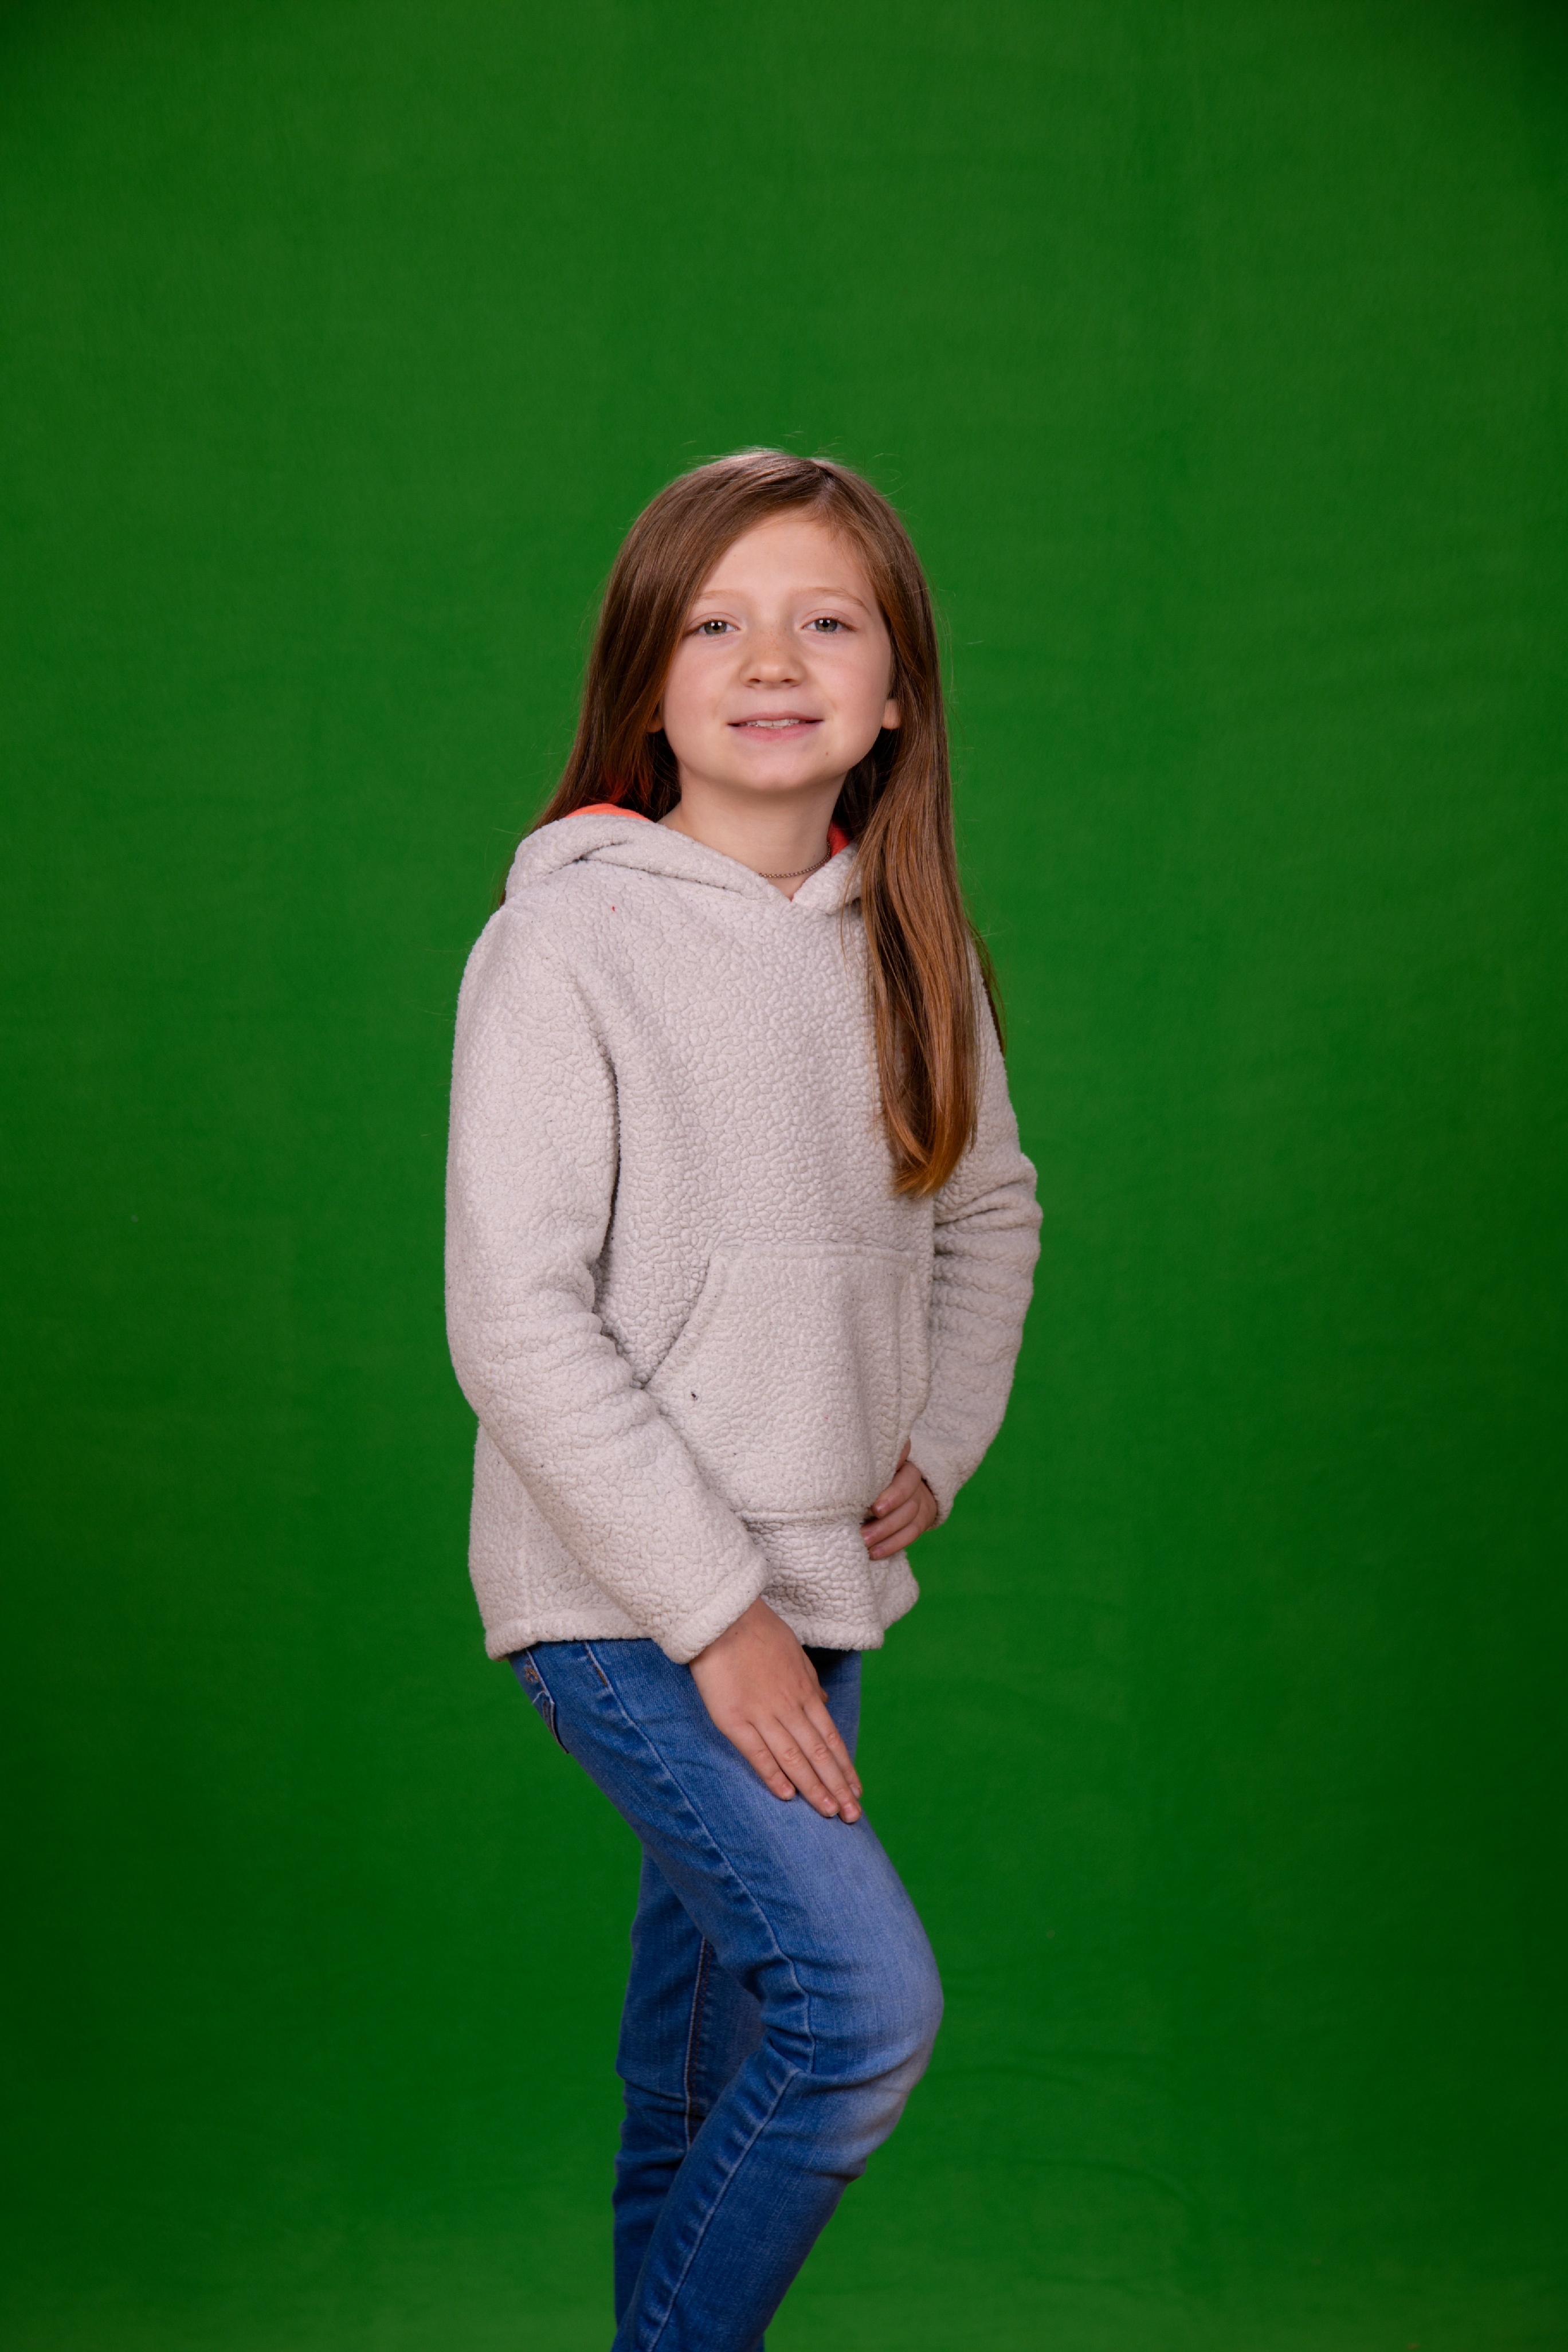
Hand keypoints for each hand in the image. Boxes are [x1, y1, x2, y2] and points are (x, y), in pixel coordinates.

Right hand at [690, 1597, 862, 1820]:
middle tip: (852, 1816)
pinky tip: (786, 1795)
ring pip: (794, 1758)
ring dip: (813, 1788)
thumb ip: (809, 1681)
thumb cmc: (759, 1631)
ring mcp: (762, 1713)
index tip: (856, 1791)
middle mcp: (789, 1706)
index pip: (830, 1738)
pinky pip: (757, 1752)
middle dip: (837, 1786)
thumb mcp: (795, 1654)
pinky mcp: (733, 1718)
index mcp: (804, 1692)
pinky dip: (773, 1774)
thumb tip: (823, 1702)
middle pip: (818, 1754)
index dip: (844, 1767)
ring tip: (828, 1812)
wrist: (724, 1617)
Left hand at [862, 1444, 938, 1559]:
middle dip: (885, 1518)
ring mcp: (920, 1501)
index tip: (874, 1508)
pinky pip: (911, 1535)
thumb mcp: (869, 1470)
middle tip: (862, 1531)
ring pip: (910, 1518)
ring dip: (885, 1533)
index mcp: (901, 1464)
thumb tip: (839, 1476)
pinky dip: (892, 1545)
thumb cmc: (872, 1477)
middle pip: (907, 1499)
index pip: (904, 1476)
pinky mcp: (921, 1520)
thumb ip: (861, 1472)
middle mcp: (914, 1480)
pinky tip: (874, 1553)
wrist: (897, 1489)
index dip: (892, 1493)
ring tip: (864, 1542)